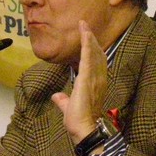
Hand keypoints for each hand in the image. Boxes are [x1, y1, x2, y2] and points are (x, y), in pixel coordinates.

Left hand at [51, 20, 107, 144]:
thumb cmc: (79, 121)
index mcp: (94, 84)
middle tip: (86, 26)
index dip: (93, 49)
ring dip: (89, 38)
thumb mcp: (68, 107)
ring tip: (84, 25)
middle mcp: (98, 79)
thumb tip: (57, 97)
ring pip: (94, 53)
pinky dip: (87, 44)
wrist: (84, 129)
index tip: (88, 38)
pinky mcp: (88, 78)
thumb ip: (63, 100)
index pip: (95, 63)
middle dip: (92, 40)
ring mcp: (94, 78)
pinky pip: (88, 57)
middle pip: (97, 55)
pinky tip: (85, 34)